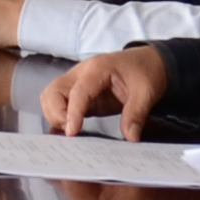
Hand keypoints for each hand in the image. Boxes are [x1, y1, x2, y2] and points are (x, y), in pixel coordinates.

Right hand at [40, 48, 166, 138]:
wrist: (148, 62)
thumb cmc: (146, 72)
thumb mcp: (146, 92)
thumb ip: (136, 114)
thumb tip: (130, 137)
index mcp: (97, 69)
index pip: (77, 92)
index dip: (72, 113)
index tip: (72, 133)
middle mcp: (80, 73)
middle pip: (53, 91)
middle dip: (56, 113)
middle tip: (71, 132)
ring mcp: (76, 82)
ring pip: (50, 96)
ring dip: (54, 114)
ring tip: (71, 130)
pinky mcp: (78, 93)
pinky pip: (58, 103)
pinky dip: (58, 115)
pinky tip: (70, 128)